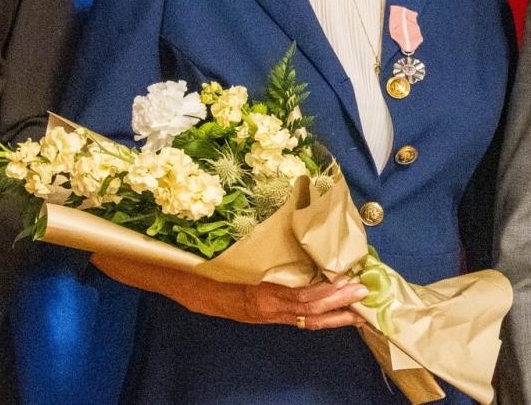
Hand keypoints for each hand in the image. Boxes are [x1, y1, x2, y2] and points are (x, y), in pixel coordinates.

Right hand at [92, 253, 367, 329]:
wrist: (166, 275)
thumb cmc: (193, 256)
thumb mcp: (219, 249)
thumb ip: (247, 241)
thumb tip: (282, 211)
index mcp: (252, 294)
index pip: (295, 298)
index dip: (324, 294)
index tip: (348, 282)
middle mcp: (258, 307)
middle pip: (305, 312)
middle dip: (336, 306)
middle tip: (364, 294)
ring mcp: (258, 313)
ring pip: (301, 319)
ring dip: (331, 315)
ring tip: (357, 309)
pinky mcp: (257, 311)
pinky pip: (291, 317)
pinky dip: (314, 315)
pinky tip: (332, 309)